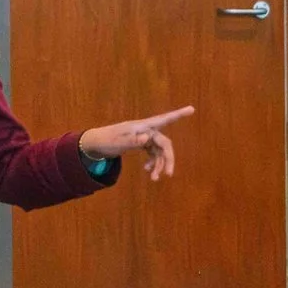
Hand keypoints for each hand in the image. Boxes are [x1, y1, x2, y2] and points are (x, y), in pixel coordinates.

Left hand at [79, 106, 193, 180]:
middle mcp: (146, 130)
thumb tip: (147, 138)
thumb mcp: (118, 142)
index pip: (163, 119)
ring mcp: (144, 137)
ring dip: (159, 165)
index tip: (192, 109)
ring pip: (159, 151)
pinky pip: (153, 154)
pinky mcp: (141, 144)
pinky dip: (153, 163)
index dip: (178, 115)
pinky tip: (149, 171)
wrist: (95, 144)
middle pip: (164, 143)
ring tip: (154, 179)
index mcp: (142, 126)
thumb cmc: (106, 139)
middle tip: (168, 174)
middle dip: (168, 159)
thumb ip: (133, 140)